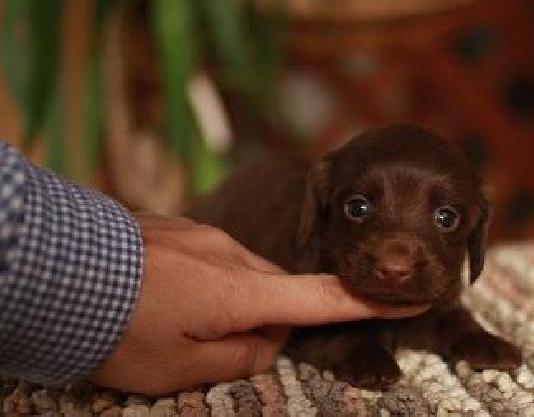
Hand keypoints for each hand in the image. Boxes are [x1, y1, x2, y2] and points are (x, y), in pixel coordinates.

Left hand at [92, 215, 426, 393]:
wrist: (58, 267)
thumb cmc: (119, 327)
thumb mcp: (179, 369)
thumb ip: (238, 357)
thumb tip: (265, 340)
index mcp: (243, 293)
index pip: (324, 299)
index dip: (370, 303)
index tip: (414, 297)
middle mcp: (235, 257)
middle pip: (272, 295)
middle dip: (256, 323)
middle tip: (203, 346)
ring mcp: (209, 236)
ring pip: (238, 278)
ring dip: (221, 303)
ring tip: (168, 318)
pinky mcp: (183, 226)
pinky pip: (210, 260)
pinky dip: (198, 283)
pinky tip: (156, 293)